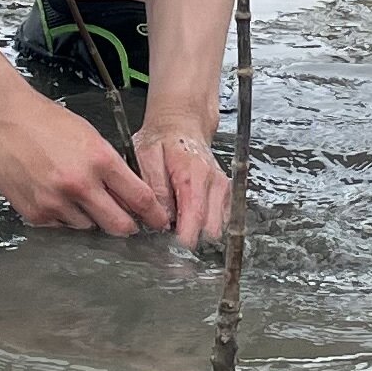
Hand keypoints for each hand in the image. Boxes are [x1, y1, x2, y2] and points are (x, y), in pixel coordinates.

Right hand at [0, 80, 164, 233]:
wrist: (2, 117)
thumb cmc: (46, 121)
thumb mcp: (90, 136)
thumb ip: (110, 167)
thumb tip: (129, 195)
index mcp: (100, 160)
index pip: (140, 198)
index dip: (154, 215)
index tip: (159, 222)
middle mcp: (80, 184)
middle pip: (119, 225)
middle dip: (128, 226)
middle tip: (128, 224)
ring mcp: (55, 201)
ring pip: (88, 227)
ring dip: (90, 218)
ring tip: (77, 197)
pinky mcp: (35, 212)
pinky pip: (60, 226)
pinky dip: (62, 217)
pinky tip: (55, 196)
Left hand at [136, 125, 235, 248]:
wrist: (182, 123)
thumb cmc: (162, 140)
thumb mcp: (146, 156)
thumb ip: (154, 188)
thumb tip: (162, 219)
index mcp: (193, 175)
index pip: (196, 217)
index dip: (184, 238)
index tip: (170, 247)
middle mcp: (214, 183)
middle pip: (211, 229)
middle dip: (191, 237)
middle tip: (170, 234)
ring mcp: (222, 188)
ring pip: (218, 228)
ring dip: (199, 231)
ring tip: (179, 222)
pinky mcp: (225, 192)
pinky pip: (221, 220)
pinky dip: (206, 224)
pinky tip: (189, 215)